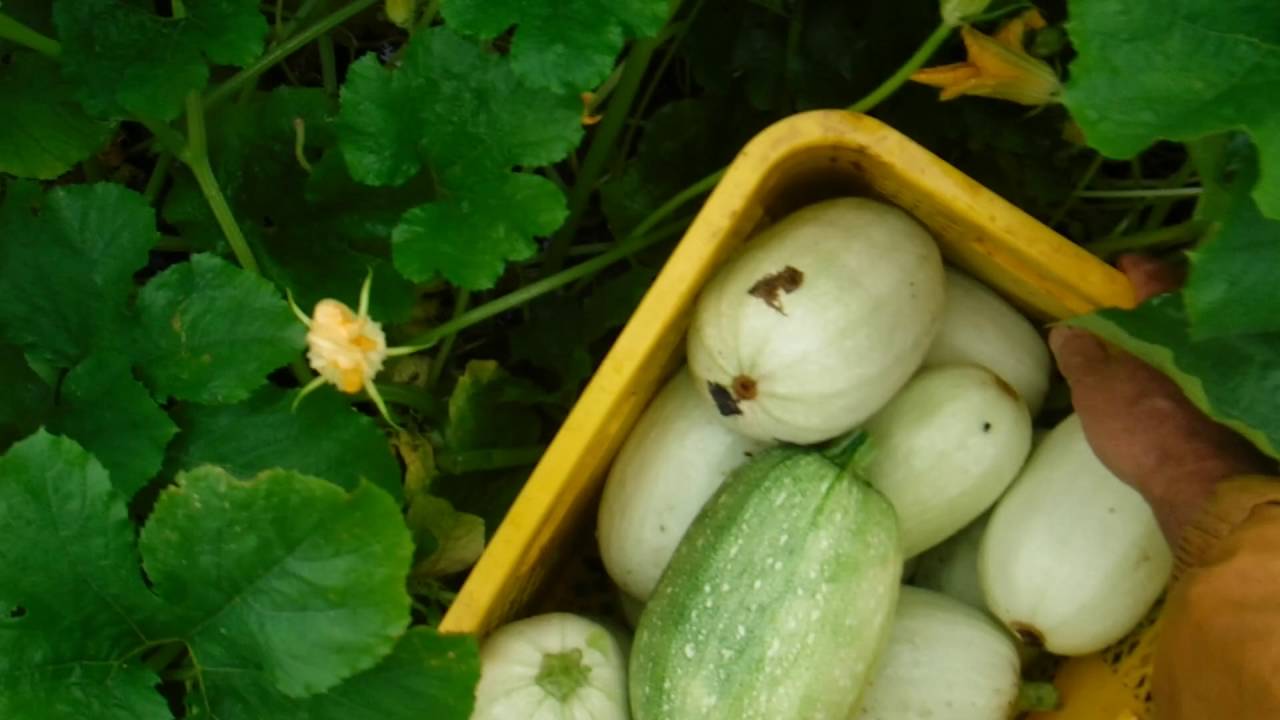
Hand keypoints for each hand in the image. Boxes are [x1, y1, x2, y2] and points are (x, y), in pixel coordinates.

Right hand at [1048, 255, 1273, 543]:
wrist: (1198, 478)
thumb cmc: (1139, 422)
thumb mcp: (1091, 385)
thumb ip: (1078, 352)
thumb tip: (1065, 329)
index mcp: (1166, 317)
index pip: (1150, 274)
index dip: (1132, 268)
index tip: (1117, 267)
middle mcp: (1200, 333)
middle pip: (1175, 306)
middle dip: (1151, 305)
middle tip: (1124, 310)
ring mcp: (1219, 367)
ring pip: (1190, 339)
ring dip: (1167, 339)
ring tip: (1139, 350)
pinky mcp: (1227, 400)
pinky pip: (1201, 369)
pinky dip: (1181, 368)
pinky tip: (1163, 386)